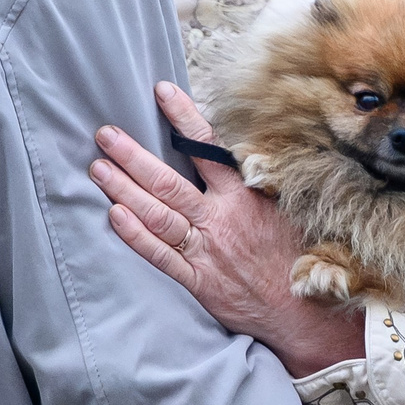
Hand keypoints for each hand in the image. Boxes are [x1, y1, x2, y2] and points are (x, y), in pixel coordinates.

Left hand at [92, 83, 363, 377]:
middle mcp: (221, 220)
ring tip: (97, 167)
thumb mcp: (289, 209)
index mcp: (245, 197)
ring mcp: (206, 251)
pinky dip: (136, 235)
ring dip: (124, 189)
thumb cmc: (299, 257)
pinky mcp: (198, 281)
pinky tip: (114, 215)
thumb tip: (247, 149)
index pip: (208, 148)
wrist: (306, 313)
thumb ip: (264, 181)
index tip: (162, 91)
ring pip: (158, 214)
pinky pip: (161, 256)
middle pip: (168, 182)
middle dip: (133, 155)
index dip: (183, 119)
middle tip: (104, 134)